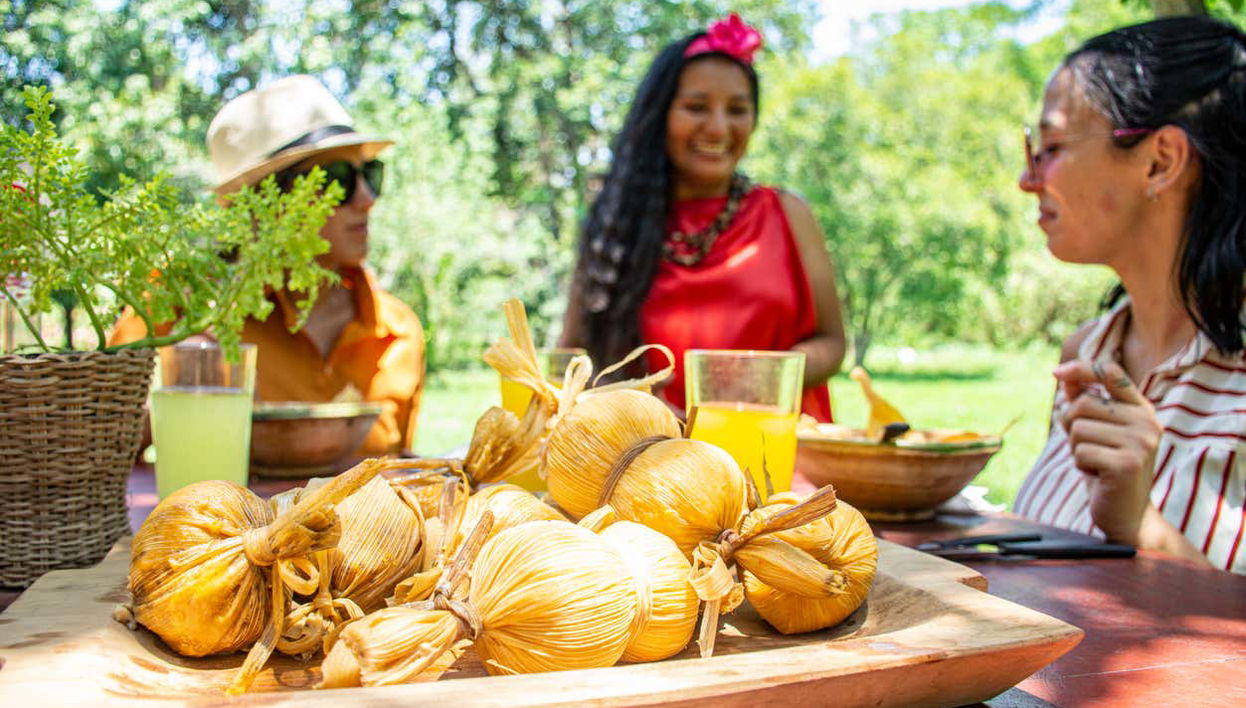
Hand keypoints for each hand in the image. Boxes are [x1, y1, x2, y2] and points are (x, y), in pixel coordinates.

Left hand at [1054, 359, 1161, 543]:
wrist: (1128, 513)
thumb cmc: (1106, 469)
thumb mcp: (1095, 432)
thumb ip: (1083, 404)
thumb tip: (1064, 376)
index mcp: (1141, 409)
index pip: (1110, 373)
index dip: (1081, 369)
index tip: (1056, 373)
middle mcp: (1146, 421)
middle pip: (1082, 405)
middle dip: (1073, 428)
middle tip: (1091, 449)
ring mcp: (1140, 442)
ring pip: (1078, 429)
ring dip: (1077, 449)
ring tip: (1097, 463)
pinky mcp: (1128, 463)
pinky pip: (1080, 452)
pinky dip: (1081, 465)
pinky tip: (1099, 476)